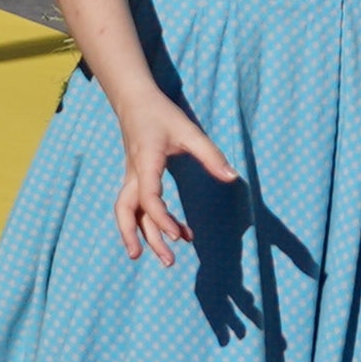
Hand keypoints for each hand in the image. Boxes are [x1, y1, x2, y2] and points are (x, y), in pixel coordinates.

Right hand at [110, 93, 236, 264]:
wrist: (134, 101)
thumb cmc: (162, 114)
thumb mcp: (189, 131)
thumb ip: (210, 155)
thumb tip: (233, 178)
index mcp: (146, 162)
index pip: (148, 197)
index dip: (161, 218)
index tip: (178, 236)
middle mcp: (134, 174)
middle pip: (127, 211)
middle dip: (140, 238)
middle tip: (166, 260)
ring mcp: (131, 178)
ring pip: (127, 212)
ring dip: (139, 236)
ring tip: (160, 258)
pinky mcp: (135, 179)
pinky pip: (137, 206)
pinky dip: (150, 223)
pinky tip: (175, 232)